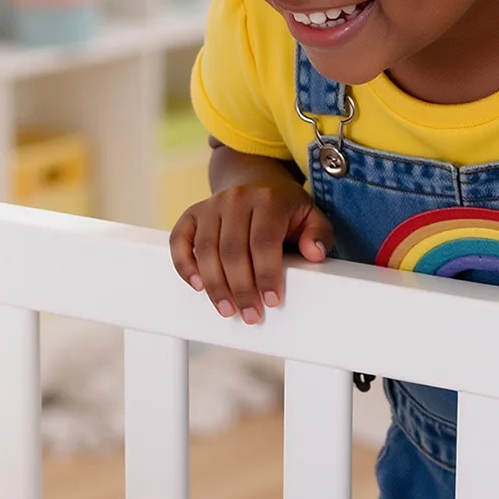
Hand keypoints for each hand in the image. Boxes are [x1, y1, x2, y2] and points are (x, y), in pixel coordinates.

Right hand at [170, 180, 333, 325]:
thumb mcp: (310, 216)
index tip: (271, 301)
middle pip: (232, 251)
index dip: (266, 274)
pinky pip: (179, 240)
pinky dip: (184, 265)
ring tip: (227, 309)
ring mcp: (211, 205)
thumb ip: (318, 234)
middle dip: (241, 289)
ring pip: (206, 250)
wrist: (255, 183)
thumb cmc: (283, 209)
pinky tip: (197, 286)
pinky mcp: (192, 214)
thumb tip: (314, 253)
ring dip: (215, 286)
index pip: (264, 241)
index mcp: (267, 199)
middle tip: (251, 314)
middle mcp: (235, 199)